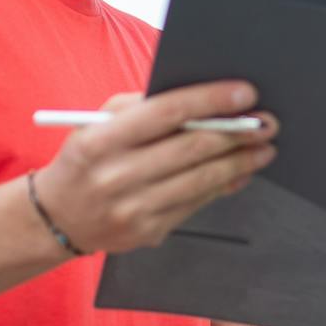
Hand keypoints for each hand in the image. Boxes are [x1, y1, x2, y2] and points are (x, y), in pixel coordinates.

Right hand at [32, 82, 277, 253]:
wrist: (58, 216)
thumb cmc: (88, 156)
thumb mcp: (98, 122)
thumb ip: (143, 106)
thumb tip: (204, 102)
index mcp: (100, 140)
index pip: (166, 112)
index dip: (210, 101)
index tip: (245, 93)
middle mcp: (115, 176)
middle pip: (191, 148)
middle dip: (236, 133)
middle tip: (266, 122)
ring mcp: (132, 208)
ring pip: (200, 179)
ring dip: (240, 162)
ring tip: (264, 148)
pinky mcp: (148, 232)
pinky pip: (196, 204)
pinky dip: (223, 186)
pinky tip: (241, 172)